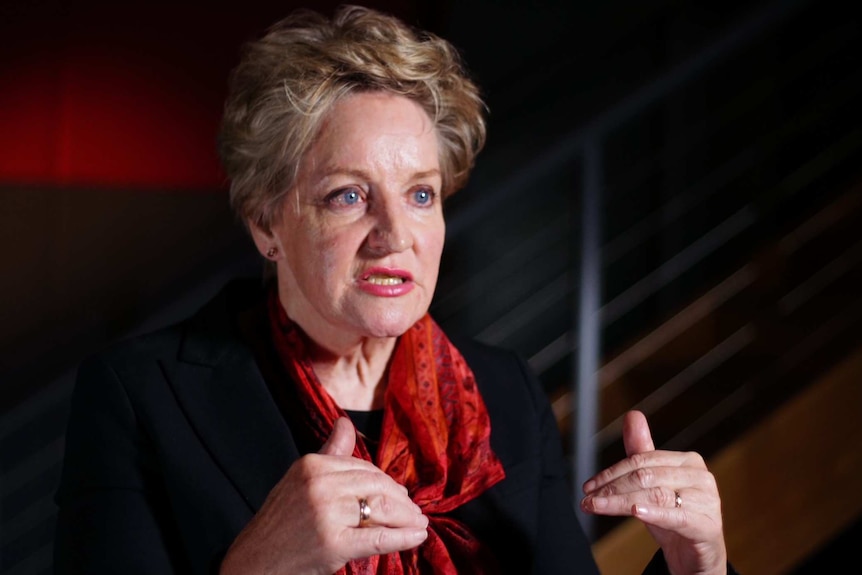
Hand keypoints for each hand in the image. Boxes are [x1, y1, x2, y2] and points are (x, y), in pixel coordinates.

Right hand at [220, 417, 427, 574]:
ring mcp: (326, 514)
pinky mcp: (334, 544)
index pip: (363, 468)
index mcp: (312, 465)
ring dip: (407, 517)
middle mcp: (319, 484)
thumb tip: (345, 423)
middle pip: (376, 485)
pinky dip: (404, 537)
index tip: (400, 493)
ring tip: (418, 523)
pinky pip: (379, 538)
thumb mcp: (300, 480)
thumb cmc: (281, 523)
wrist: (253, 563)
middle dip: (400, 499)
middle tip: (414, 510)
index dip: (386, 481)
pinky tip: (418, 536)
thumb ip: (329, 452)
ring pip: (382, 508)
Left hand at [580, 410, 726, 574]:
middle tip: (587, 498)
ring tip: (596, 506)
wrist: (698, 555)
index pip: (642, 461)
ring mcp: (707, 501)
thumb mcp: (654, 484)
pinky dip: (653, 514)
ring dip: (619, 502)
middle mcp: (700, 477)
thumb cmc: (675, 515)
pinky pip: (676, 517)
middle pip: (646, 477)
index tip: (588, 485)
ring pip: (654, 496)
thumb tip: (633, 415)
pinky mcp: (707, 526)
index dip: (611, 472)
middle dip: (611, 488)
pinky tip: (635, 512)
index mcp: (688, 462)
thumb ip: (643, 452)